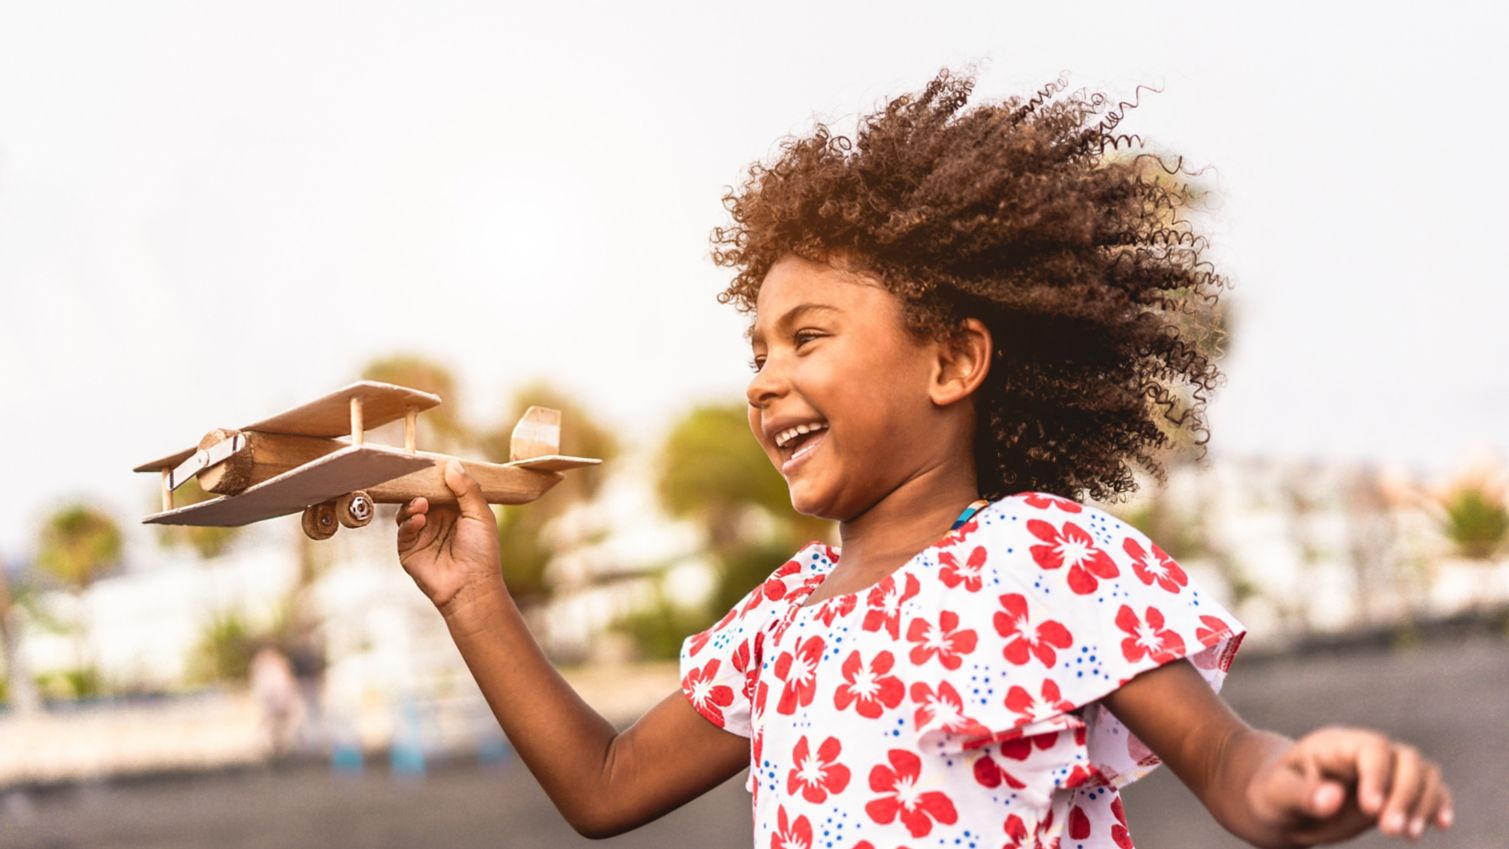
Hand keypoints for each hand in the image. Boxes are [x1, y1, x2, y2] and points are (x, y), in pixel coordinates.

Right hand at [396, 459, 504, 613]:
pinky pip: (403, 531)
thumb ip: (467, 489)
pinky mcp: (409, 550)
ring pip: (407, 510)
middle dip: (418, 488)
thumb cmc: (482, 552)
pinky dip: (409, 522)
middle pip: (420, 496)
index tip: (429, 464)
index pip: (439, 487)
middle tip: (418, 480)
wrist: (471, 586)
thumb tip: (451, 464)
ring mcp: (422, 534)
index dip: (434, 477)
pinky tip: (419, 520)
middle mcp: (437, 521)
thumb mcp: (480, 515)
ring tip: (422, 505)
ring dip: (412, 504)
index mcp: (455, 510)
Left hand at [1248, 726, 1452, 845]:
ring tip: (1408, 835)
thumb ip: (1303, 795)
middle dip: (1405, 794)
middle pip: (1405, 758)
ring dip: (1424, 803)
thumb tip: (1334, 797)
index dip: (1378, 776)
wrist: (1282, 804)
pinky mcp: (1396, 790)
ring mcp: (1384, 769)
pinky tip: (1440, 825)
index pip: (1371, 749)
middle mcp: (1365, 752)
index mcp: (1335, 745)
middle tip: (1389, 831)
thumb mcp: (1276, 795)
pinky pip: (1428, 788)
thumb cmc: (1273, 794)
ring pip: (1423, 772)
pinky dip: (1438, 804)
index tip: (1371, 810)